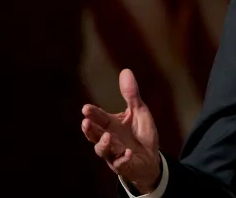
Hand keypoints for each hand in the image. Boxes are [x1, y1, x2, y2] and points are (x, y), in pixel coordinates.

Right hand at [81, 69, 160, 192]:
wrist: (150, 158)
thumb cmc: (141, 133)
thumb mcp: (139, 111)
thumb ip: (131, 95)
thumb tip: (126, 70)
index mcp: (111, 125)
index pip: (99, 118)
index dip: (93, 114)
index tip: (86, 108)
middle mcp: (109, 139)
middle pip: (95, 135)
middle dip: (90, 129)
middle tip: (86, 122)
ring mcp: (114, 153)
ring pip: (104, 150)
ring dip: (104, 144)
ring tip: (108, 137)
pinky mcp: (124, 165)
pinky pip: (121, 163)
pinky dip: (123, 158)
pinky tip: (128, 152)